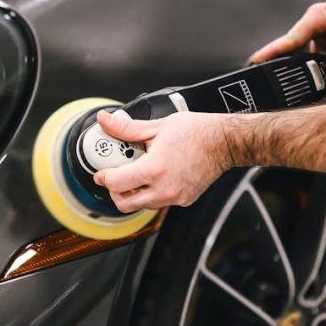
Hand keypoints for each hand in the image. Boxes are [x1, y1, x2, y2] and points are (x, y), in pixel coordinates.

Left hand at [92, 108, 233, 212]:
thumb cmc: (196, 132)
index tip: (102, 172)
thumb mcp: (157, 126)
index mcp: (155, 169)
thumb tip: (105, 120)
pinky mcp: (183, 200)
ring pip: (142, 205)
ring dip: (133, 193)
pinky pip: (159, 202)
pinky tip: (155, 176)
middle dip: (115, 191)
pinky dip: (151, 193)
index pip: (116, 184)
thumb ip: (126, 128)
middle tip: (116, 176)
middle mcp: (164, 189)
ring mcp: (175, 197)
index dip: (104, 177)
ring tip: (137, 172)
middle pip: (125, 204)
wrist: (224, 142)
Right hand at [251, 0, 325, 97]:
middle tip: (286, 82)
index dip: (271, 51)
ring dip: (314, 67)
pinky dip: (324, 66)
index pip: (288, 39)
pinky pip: (319, 57)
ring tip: (322, 74)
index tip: (256, 61)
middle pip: (295, 50)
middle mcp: (315, 24)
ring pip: (309, 56)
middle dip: (295, 66)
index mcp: (316, 18)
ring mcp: (321, 33)